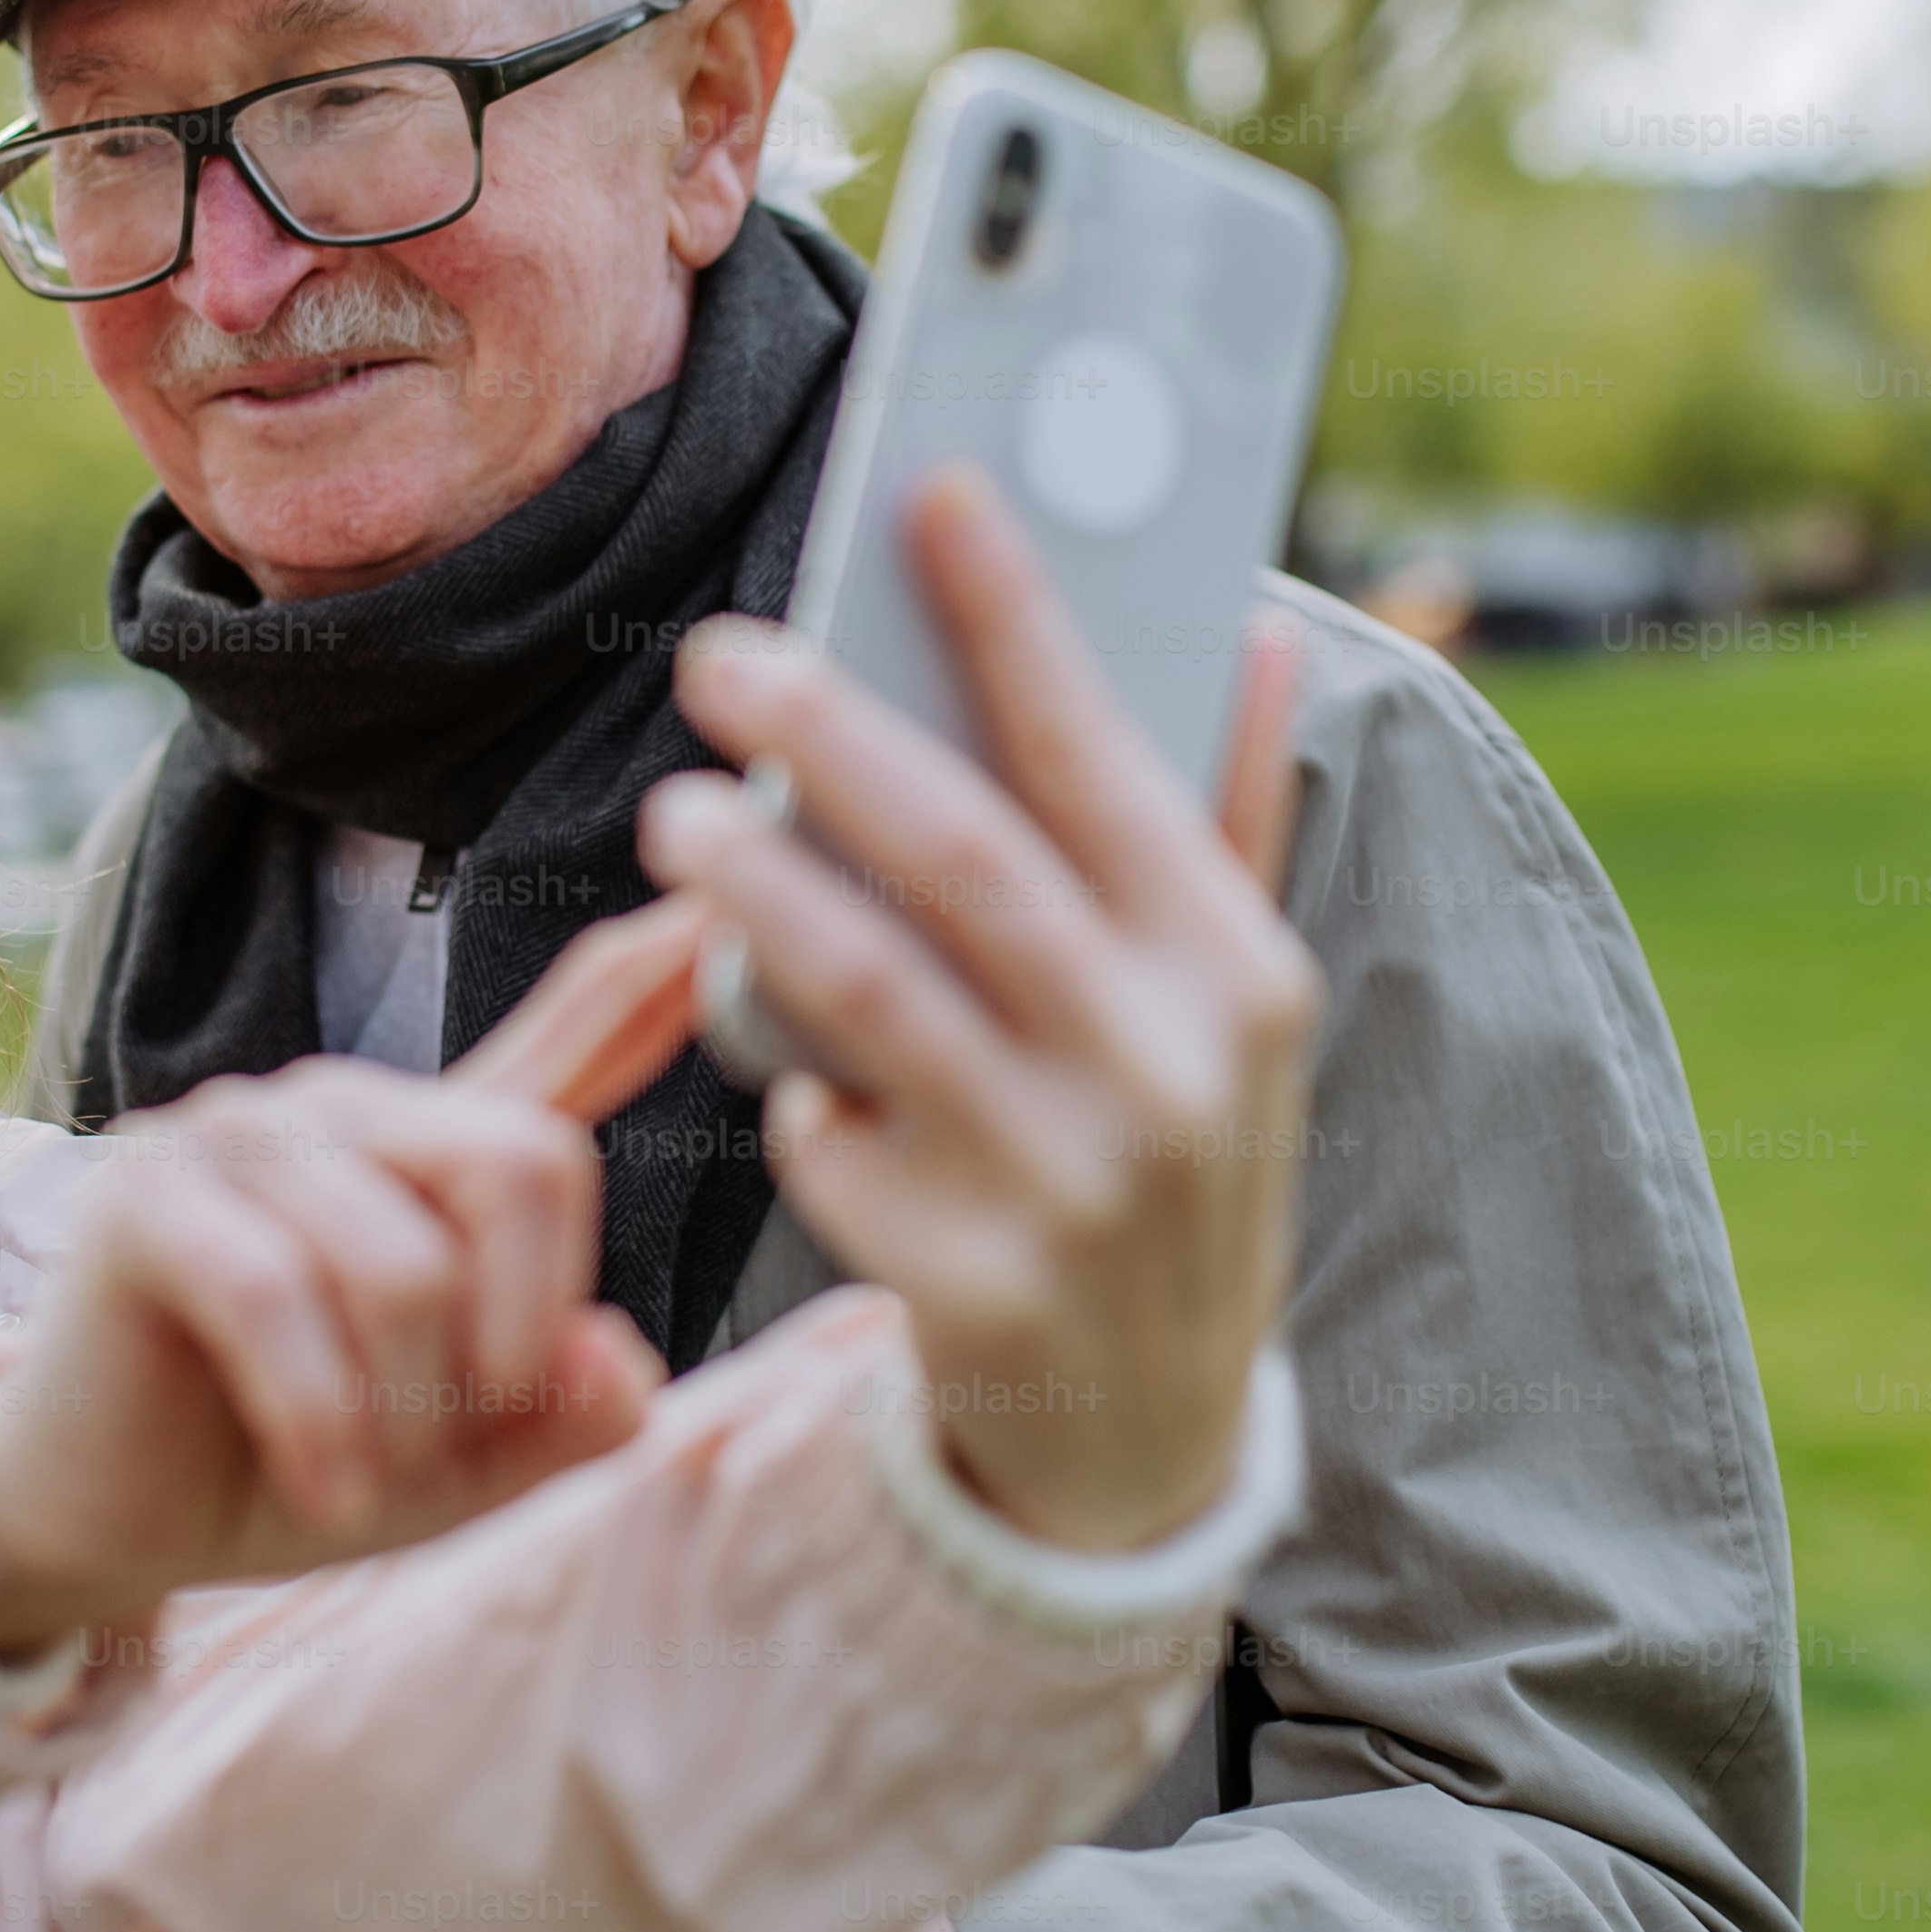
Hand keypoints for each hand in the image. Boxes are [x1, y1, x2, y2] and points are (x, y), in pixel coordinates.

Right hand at [0, 901, 709, 1657]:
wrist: (106, 1524)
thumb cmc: (289, 1472)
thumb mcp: (461, 1465)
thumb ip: (560, 1412)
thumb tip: (622, 1359)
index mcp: (434, 1151)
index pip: (567, 1037)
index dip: (650, 974)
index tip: (722, 898)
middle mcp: (343, 1110)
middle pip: (524, 1165)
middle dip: (517, 1334)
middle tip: (462, 1438)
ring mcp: (239, 1136)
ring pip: (406, 1261)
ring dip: (404, 1410)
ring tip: (360, 1473)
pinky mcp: (146, 1198)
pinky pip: (278, 1296)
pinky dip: (319, 1418)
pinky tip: (320, 1486)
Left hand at [645, 469, 1319, 1550]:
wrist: (1152, 1439)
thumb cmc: (1173, 1159)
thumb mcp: (1232, 1005)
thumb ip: (1224, 820)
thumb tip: (1250, 626)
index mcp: (1237, 974)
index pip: (1109, 761)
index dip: (1016, 619)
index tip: (932, 492)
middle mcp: (1167, 1072)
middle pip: (968, 862)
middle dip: (834, 741)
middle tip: (722, 659)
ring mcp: (1067, 1188)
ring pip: (872, 998)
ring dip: (762, 893)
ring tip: (681, 817)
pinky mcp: (967, 1287)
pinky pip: (834, 1145)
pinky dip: (799, 1096)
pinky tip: (783, 1065)